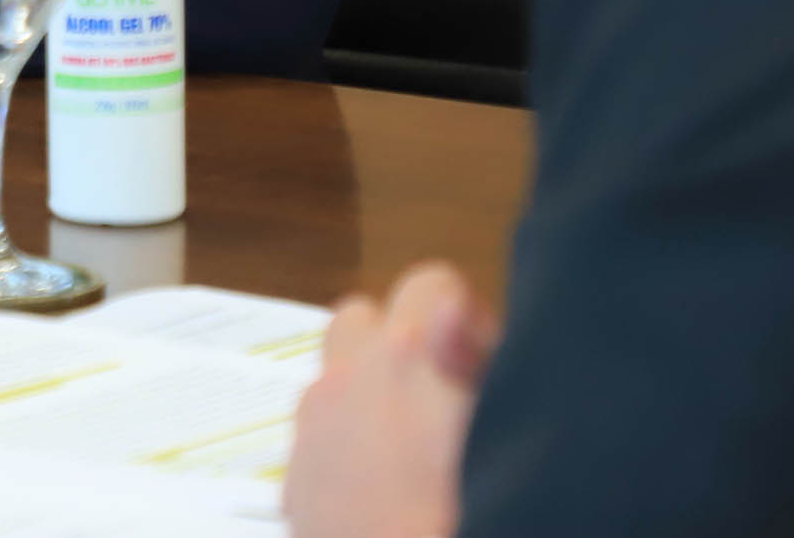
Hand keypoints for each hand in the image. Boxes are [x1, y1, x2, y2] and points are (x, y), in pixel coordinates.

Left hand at [284, 261, 499, 537]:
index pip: (430, 283)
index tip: (479, 359)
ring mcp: (312, 431)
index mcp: (409, 356)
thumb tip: (453, 307)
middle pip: (364, 317)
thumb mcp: (499, 428)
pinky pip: (313, 438)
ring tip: (408, 445)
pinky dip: (339, 447)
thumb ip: (476, 357)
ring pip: (331, 375)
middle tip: (439, 396)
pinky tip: (379, 489)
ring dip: (363, 391)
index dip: (463, 318)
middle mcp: (348, 380)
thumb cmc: (464, 510)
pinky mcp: (294, 483)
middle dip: (398, 342)